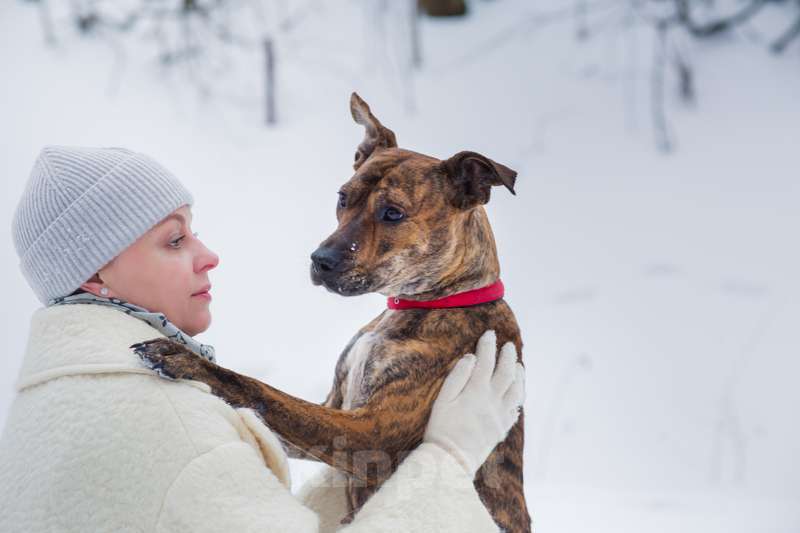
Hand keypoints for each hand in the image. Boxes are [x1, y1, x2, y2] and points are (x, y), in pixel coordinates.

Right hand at [423, 330, 524, 476]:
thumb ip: (457, 376)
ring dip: (520, 375)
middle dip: (508, 356)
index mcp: (476, 391)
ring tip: (519, 365)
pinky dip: (518, 396)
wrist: (451, 460)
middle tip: (509, 345)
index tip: (490, 333)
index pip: (486, 361)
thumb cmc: (441, 429)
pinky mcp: (502, 429)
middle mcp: (493, 401)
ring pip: (517, 390)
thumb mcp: (442, 400)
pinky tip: (517, 392)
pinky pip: (516, 409)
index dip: (489, 345)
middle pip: (507, 373)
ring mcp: (500, 416)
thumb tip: (471, 358)